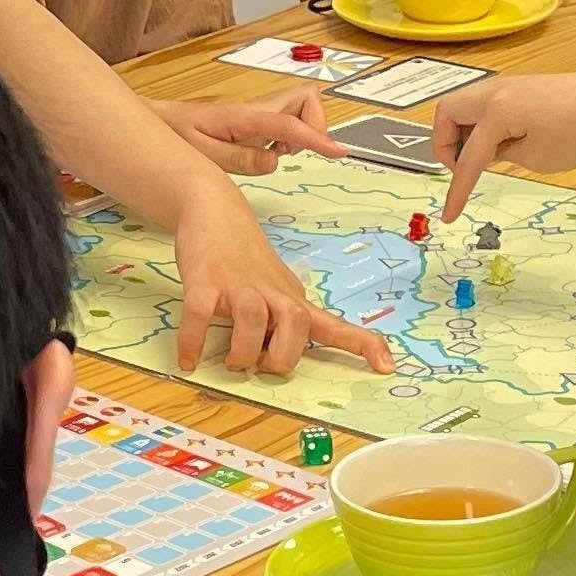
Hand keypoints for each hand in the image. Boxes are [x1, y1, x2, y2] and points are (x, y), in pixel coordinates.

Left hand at [153, 90, 348, 175]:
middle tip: (294, 151)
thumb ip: (240, 159)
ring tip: (279, 152)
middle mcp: (256, 109)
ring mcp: (257, 112)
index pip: (290, 122)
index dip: (317, 137)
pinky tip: (269, 150)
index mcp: (245, 117)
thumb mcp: (203, 155)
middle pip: (305, 99)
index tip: (338, 152)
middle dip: (314, 125)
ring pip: (299, 107)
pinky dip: (289, 136)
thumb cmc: (178, 135)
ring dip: (302, 131)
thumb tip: (275, 160)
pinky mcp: (255, 118)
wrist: (161, 120)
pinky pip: (286, 119)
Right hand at [169, 187, 392, 379]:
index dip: (361, 345)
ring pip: (251, 322)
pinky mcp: (205, 282)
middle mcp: (271, 291)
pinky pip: (201, 316)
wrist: (214, 209)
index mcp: (292, 298)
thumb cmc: (245, 257)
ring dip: (241, 352)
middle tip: (262, 364)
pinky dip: (194, 342)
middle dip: (280, 357)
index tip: (387, 366)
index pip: (333, 324)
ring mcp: (238, 285)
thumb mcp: (275, 287)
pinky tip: (189, 360)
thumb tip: (281, 357)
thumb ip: (282, 320)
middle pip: (295, 325)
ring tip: (231, 361)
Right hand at [430, 63, 575, 218]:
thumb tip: (486, 153)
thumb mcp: (537, 157)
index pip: (467, 156)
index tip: (449, 215)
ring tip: (486, 159)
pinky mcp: (519, 87)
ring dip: (463, 132)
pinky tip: (502, 144)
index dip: (456, 189)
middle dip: (445, 143)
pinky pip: (484, 105)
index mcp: (496, 111)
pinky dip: (480, 124)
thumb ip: (502, 156)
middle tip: (463, 169)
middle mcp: (493, 91)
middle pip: (447, 112)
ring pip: (464, 106)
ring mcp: (506, 85)